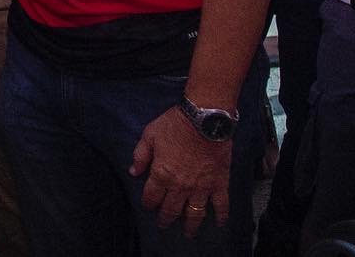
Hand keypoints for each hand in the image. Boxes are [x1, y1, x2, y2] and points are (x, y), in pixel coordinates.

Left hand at [129, 106, 231, 236]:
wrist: (204, 121)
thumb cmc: (174, 125)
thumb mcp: (149, 135)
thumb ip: (140, 155)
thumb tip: (133, 172)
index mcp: (162, 174)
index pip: (152, 197)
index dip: (148, 204)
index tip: (148, 207)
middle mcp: (181, 186)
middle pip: (172, 209)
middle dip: (166, 219)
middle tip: (164, 225)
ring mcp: (201, 187)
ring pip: (195, 212)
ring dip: (191, 225)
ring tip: (189, 233)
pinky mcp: (219, 183)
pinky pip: (221, 204)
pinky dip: (221, 216)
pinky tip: (219, 223)